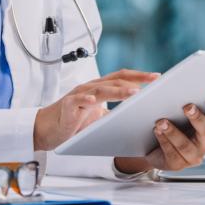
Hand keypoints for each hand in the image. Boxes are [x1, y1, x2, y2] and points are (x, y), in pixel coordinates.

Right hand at [33, 69, 159, 150]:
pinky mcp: (68, 105)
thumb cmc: (74, 121)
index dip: (139, 75)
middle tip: (153, 80)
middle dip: (136, 79)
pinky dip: (85, 99)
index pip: (122, 77)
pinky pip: (78, 100)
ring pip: (101, 89)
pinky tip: (93, 101)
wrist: (47, 129)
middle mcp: (91, 87)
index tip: (157, 77)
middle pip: (116, 79)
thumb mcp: (99, 116)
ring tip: (133, 93)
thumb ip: (114, 112)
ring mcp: (79, 94)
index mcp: (100, 87)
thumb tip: (135, 116)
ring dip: (119, 90)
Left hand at [114, 99, 204, 174]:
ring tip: (161, 121)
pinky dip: (164, 140)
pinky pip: (172, 153)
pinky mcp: (178, 164)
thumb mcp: (175, 107)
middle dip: (196, 118)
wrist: (152, 145)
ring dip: (173, 132)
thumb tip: (162, 79)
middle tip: (187, 106)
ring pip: (186, 145)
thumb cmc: (169, 119)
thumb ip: (176, 94)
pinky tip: (157, 130)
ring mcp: (193, 155)